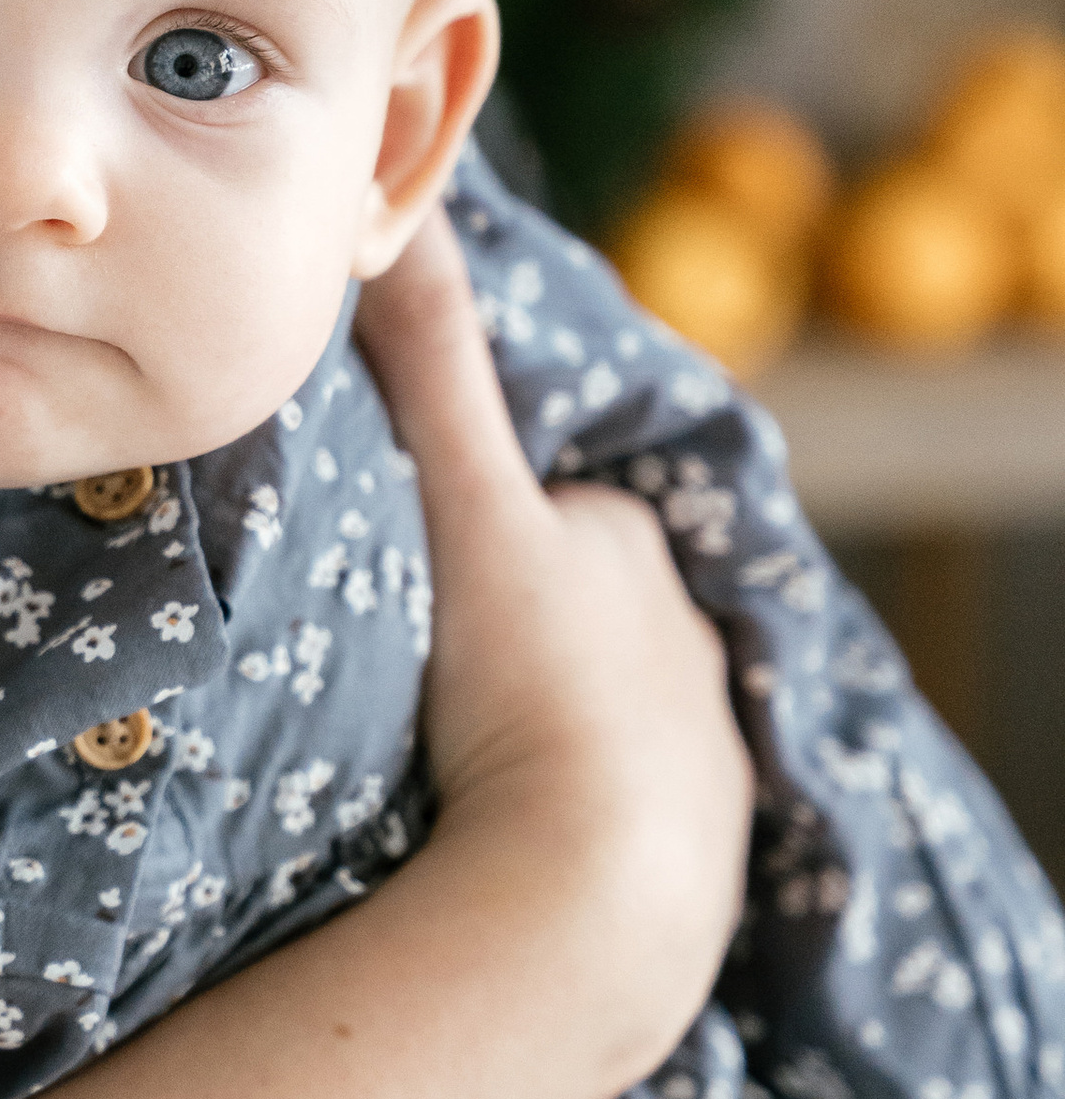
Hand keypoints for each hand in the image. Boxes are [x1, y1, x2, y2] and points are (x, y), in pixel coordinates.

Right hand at [358, 212, 755, 1096]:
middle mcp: (686, 630)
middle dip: (504, 621)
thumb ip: (434, 364)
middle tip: (412, 662)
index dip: (471, 520)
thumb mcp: (466, 505)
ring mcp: (696, 739)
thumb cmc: (530, 682)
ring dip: (531, 719)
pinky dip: (566, 802)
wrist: (590, 890)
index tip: (402, 557)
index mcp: (637, 544)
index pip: (545, 505)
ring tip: (449, 757)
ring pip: (593, 701)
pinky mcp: (694, 840)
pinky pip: (614, 797)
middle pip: (569, 603)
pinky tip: (506, 827)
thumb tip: (402, 208)